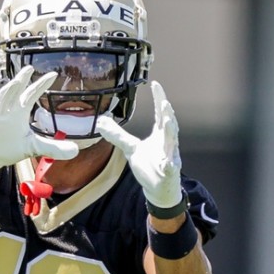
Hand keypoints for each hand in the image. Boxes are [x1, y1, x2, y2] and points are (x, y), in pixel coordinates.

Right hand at [0, 66, 78, 176]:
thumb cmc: (8, 148)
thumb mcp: (34, 147)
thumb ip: (53, 147)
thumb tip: (75, 151)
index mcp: (19, 112)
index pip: (31, 94)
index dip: (41, 85)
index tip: (54, 75)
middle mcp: (8, 111)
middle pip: (15, 92)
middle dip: (21, 80)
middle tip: (29, 68)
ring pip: (1, 101)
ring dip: (8, 91)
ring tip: (16, 82)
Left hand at [97, 81, 182, 208]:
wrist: (159, 189)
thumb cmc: (149, 165)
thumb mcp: (131, 148)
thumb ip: (117, 135)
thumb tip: (101, 122)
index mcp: (160, 134)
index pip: (160, 113)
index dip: (159, 98)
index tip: (155, 84)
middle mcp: (168, 142)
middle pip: (169, 124)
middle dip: (167, 112)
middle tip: (164, 101)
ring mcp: (170, 156)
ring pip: (172, 142)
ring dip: (171, 131)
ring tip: (168, 120)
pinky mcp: (169, 172)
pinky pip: (170, 167)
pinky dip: (169, 165)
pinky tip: (168, 163)